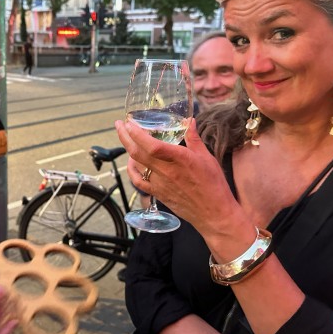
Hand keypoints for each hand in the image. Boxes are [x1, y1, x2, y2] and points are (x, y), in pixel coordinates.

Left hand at [115, 119, 249, 244]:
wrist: (213, 213)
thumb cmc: (214, 184)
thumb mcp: (207, 157)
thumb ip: (194, 138)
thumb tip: (189, 120)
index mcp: (180, 159)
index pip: (152, 145)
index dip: (137, 134)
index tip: (129, 123)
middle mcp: (166, 171)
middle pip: (137, 152)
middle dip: (125, 136)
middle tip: (118, 124)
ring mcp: (159, 184)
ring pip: (136, 165)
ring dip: (128, 150)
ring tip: (126, 138)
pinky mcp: (158, 194)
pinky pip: (138, 181)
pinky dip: (131, 170)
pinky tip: (131, 162)